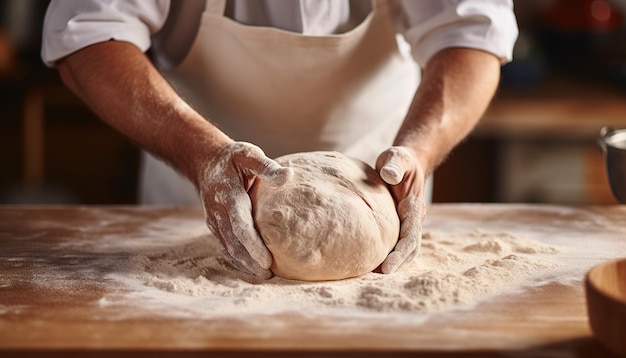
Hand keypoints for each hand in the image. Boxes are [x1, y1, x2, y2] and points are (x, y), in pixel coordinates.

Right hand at [198, 142, 292, 278]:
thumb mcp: (249, 154)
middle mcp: (219, 211)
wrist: (205, 161)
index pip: (240, 226)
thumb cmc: (233, 158)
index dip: (253, 245)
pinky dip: (237, 258)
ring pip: (228, 247)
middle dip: (250, 260)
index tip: (267, 260)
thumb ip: (267, 167)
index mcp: (228, 196)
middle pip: (234, 242)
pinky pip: (225, 244)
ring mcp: (214, 220)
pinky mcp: (215, 225)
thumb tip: (288, 176)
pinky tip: (251, 267)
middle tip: (268, 274)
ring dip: (244, 263)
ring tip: (263, 275)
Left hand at [376, 146, 426, 273]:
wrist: (404, 162)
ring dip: (391, 264)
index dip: (399, 254)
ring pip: (402, 250)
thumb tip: (388, 175)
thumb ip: (394, 166)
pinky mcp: (396, 226)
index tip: (386, 267)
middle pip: (408, 249)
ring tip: (368, 276)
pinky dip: (384, 256)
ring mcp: (405, 224)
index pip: (410, 236)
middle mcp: (412, 220)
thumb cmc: (399, 160)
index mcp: (414, 208)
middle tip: (375, 278)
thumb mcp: (397, 157)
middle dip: (395, 265)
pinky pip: (392, 244)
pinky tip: (366, 264)